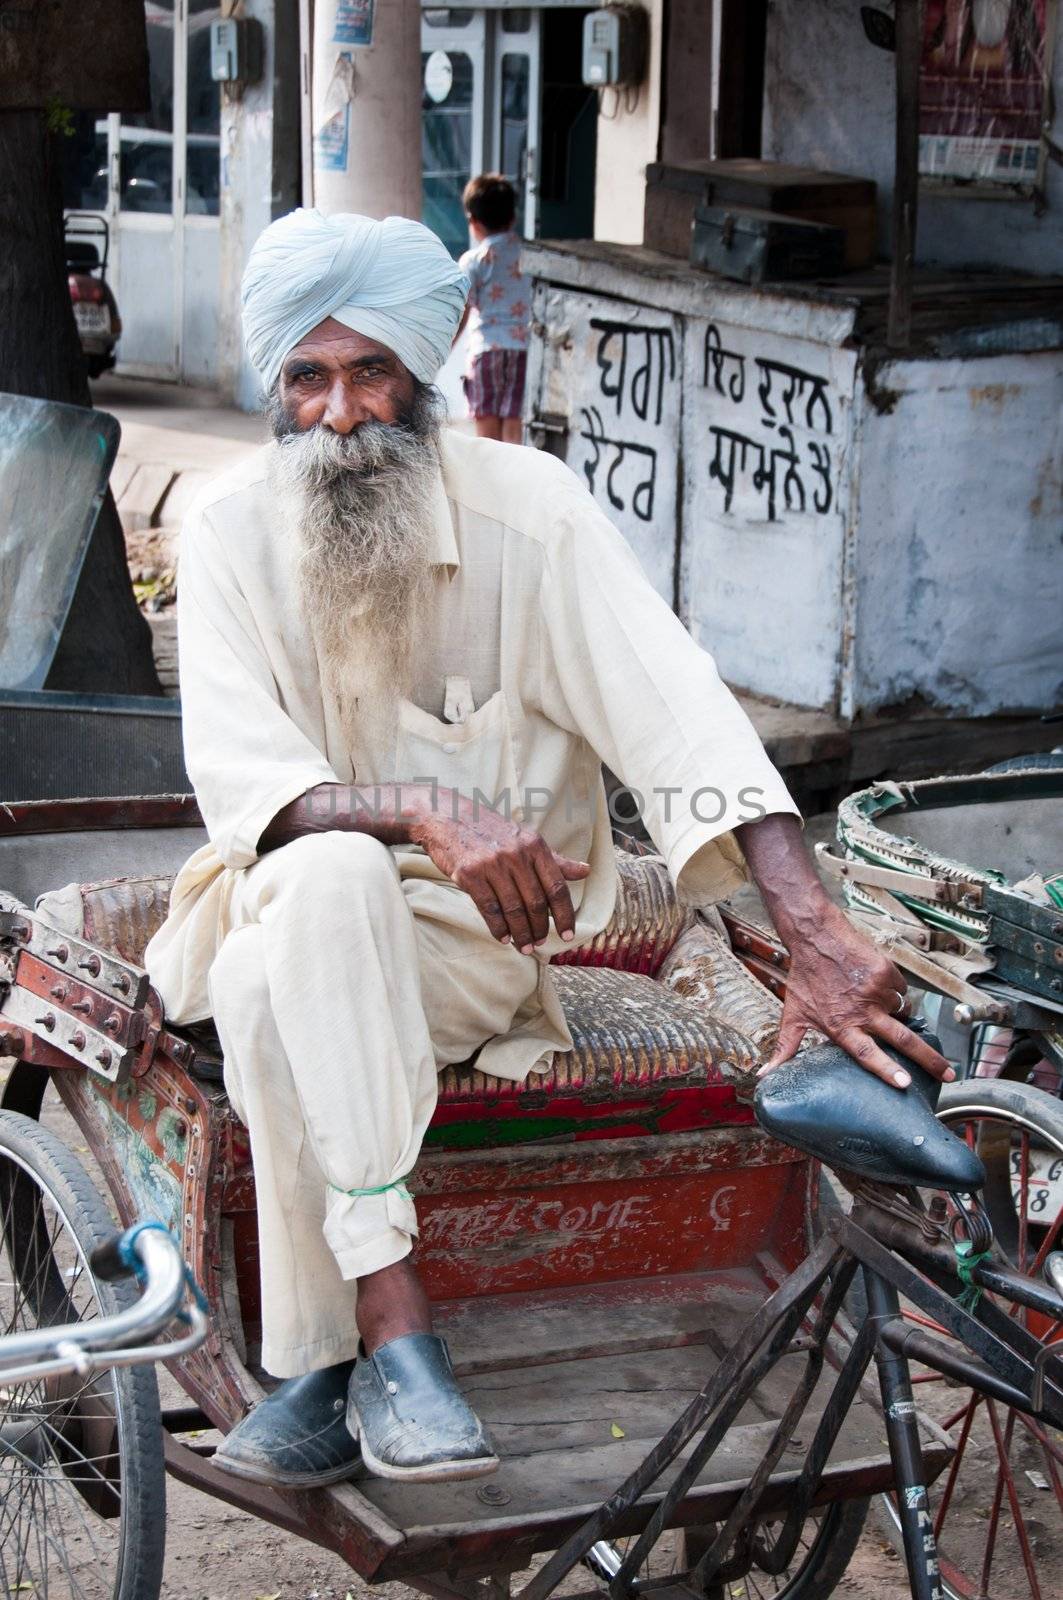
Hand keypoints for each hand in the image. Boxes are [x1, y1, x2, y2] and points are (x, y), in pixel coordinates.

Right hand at [409, 790, 589, 953]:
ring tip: (524, 947)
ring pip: (513, 909)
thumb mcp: (525, 838)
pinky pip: (489, 909)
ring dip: (521, 934)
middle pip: (536, 902)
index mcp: (534, 845)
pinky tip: (504, 938)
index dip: (564, 915)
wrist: (447, 817)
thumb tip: (586, 871)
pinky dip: (498, 928)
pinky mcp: (469, 874)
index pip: (556, 886)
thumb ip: (555, 859)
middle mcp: (516, 854)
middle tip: (540, 943)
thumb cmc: (490, 830)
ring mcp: (492, 864)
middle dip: (540, 928)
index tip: (567, 934)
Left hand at [759, 901, 954, 1089]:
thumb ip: (785, 1048)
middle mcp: (862, 1011)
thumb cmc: (804, 978)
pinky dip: (895, 993)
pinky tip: (876, 986)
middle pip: (903, 1040)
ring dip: (899, 1015)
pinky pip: (902, 992)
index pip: (867, 1055)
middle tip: (949, 1073)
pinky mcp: (887, 973)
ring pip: (902, 1013)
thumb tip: (764, 1076)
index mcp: (841, 1026)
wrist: (815, 937)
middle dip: (929, 1059)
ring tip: (878, 1005)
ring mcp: (877, 991)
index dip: (887, 1070)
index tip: (906, 1084)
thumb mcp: (793, 1015)